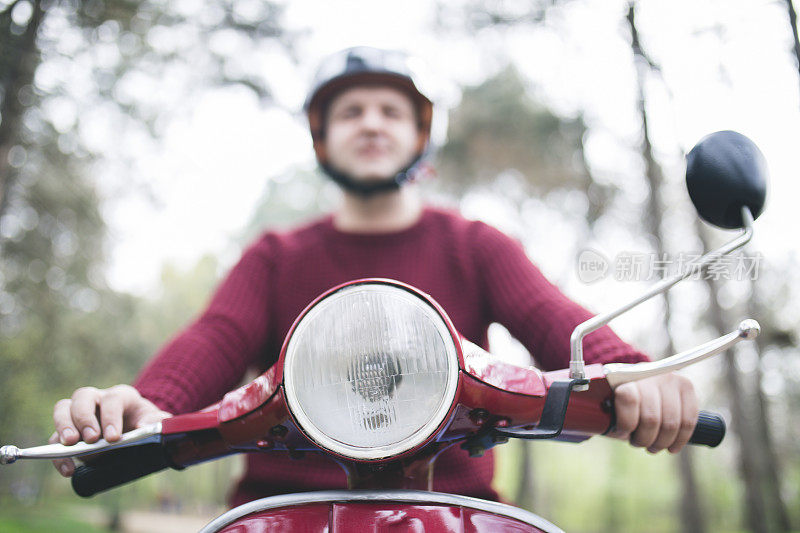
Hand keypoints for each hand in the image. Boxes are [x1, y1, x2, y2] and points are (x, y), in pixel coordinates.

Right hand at [51, 384, 170, 476]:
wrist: (136, 432)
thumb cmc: (146, 424)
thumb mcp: (156, 422)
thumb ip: (157, 422)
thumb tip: (144, 427)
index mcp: (121, 396)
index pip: (112, 399)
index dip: (111, 417)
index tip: (114, 438)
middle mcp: (97, 399)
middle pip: (82, 397)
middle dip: (84, 418)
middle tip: (91, 438)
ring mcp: (79, 414)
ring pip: (62, 408)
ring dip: (64, 426)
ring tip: (71, 444)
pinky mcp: (69, 432)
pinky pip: (55, 439)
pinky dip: (58, 455)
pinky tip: (68, 470)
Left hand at [608, 373, 697, 453]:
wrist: (636, 381)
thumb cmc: (619, 402)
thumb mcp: (608, 407)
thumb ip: (607, 417)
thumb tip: (606, 430)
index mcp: (625, 376)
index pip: (628, 398)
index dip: (626, 423)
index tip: (622, 432)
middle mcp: (649, 374)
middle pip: (652, 418)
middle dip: (644, 439)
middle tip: (639, 443)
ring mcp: (670, 379)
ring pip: (671, 423)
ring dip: (661, 442)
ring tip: (653, 446)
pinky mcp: (686, 386)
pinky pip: (689, 420)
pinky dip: (680, 439)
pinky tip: (672, 447)